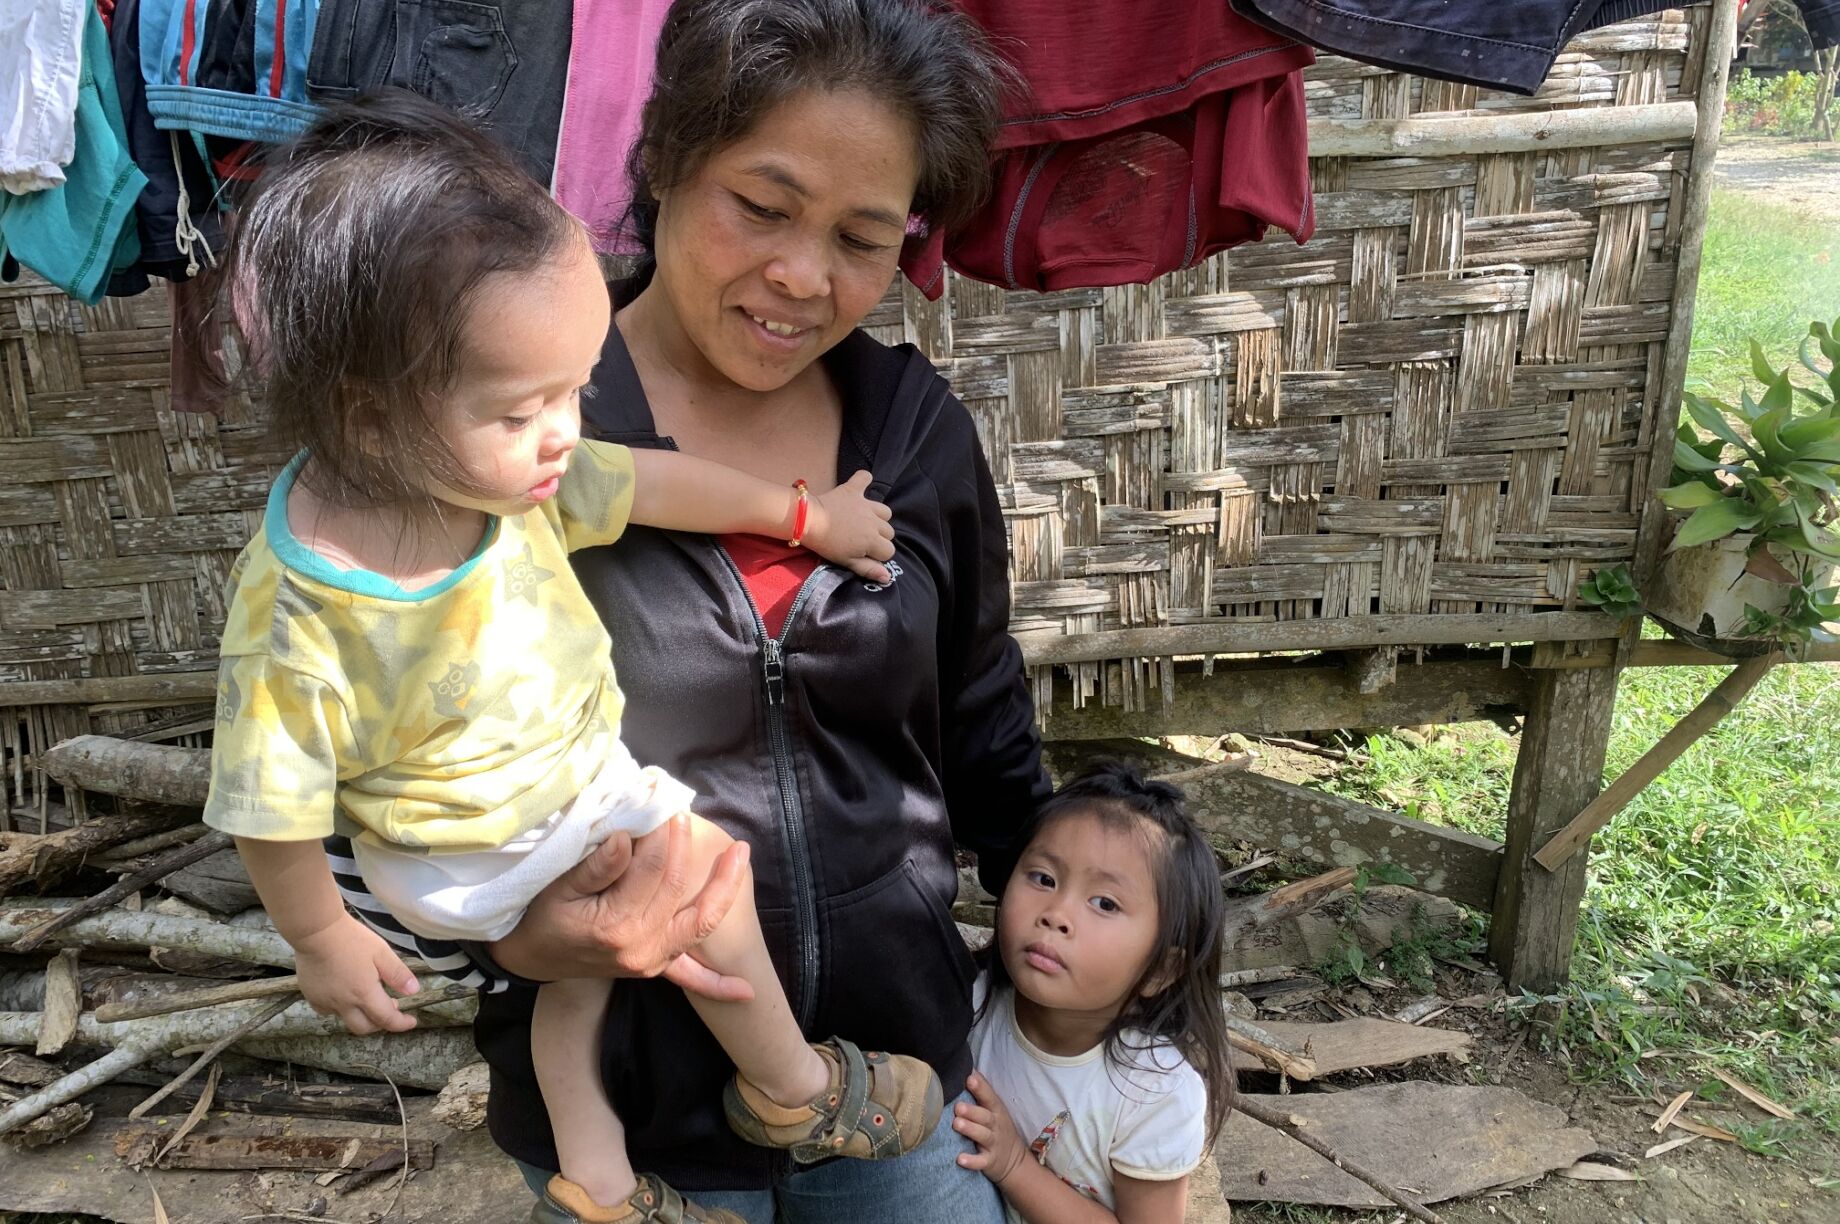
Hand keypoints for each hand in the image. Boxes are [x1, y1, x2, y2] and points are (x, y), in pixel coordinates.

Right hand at [293, 914, 419, 1035]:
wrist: (316, 931)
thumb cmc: (351, 939)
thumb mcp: (381, 952)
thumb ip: (397, 974)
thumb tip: (413, 991)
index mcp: (364, 993)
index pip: (386, 1018)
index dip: (401, 1023)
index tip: (411, 1021)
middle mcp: (344, 1004)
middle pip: (364, 1028)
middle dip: (380, 1024)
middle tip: (390, 1008)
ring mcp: (325, 1001)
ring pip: (345, 1019)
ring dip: (360, 1015)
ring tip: (367, 998)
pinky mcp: (311, 996)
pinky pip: (327, 1010)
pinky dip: (339, 1008)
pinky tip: (343, 994)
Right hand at [488, 814, 754, 1001]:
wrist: (532, 958)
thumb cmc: (540, 917)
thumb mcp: (557, 889)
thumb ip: (595, 867)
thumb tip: (624, 838)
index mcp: (615, 925)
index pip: (652, 872)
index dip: (659, 838)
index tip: (662, 809)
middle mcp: (640, 947)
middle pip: (676, 889)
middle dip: (684, 849)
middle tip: (685, 816)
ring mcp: (650, 961)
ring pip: (698, 922)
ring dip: (724, 890)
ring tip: (741, 854)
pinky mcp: (654, 968)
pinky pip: (691, 977)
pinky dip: (716, 984)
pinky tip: (746, 990)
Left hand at [804, 470, 894, 582]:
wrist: (808, 521)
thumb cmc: (827, 545)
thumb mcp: (847, 561)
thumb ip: (869, 569)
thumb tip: (888, 577)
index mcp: (873, 540)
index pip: (888, 550)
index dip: (878, 555)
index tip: (864, 554)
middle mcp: (874, 521)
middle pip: (889, 532)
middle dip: (879, 538)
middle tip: (861, 540)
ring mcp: (866, 504)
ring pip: (885, 511)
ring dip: (878, 517)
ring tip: (863, 521)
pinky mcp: (853, 490)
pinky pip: (864, 478)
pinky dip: (864, 480)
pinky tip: (862, 486)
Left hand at [955, 1070, 1029, 1184]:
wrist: (1014, 1160)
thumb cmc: (997, 1128)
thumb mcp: (994, 1109)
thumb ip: (982, 1092)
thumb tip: (968, 1069)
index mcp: (996, 1110)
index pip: (989, 1097)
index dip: (980, 1088)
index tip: (969, 1078)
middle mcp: (995, 1125)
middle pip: (985, 1116)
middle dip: (972, 1111)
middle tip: (958, 1107)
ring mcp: (993, 1144)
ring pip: (983, 1136)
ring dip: (970, 1130)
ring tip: (957, 1124)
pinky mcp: (989, 1161)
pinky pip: (981, 1162)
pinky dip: (971, 1161)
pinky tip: (960, 1159)